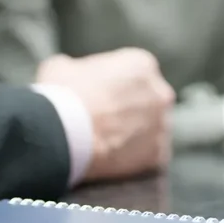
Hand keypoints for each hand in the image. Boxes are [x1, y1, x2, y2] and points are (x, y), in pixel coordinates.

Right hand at [37, 48, 174, 182]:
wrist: (63, 133)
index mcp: (141, 65)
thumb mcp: (61, 66)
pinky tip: (115, 158)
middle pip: (148, 100)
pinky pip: (151, 155)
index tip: (102, 95)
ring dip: (136, 134)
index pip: (135, 73)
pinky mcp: (158, 153)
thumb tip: (71, 73)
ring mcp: (161, 124)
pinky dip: (136, 158)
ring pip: (152, 129)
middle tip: (107, 120)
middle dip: (131, 109)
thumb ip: (77, 67)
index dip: (116, 85)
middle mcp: (159, 92)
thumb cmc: (62, 94)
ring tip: (108, 142)